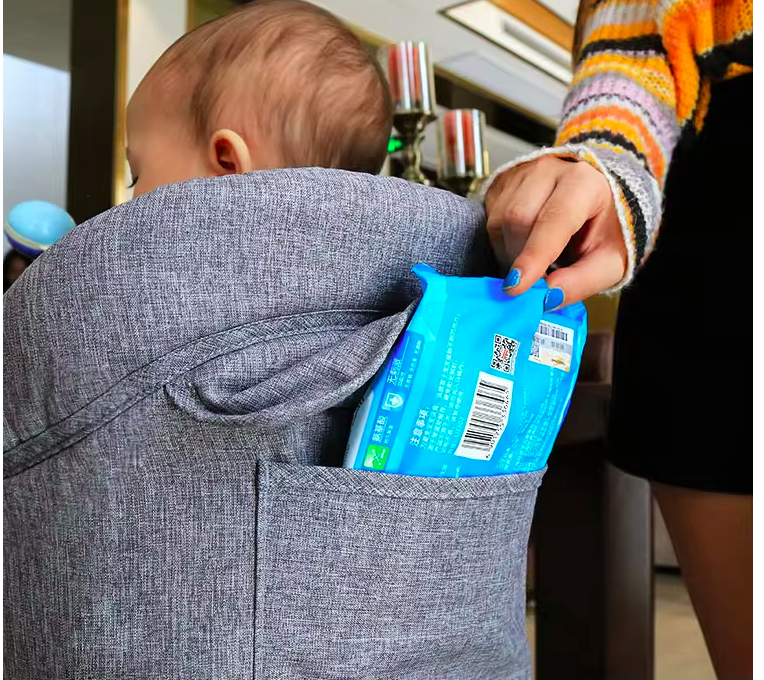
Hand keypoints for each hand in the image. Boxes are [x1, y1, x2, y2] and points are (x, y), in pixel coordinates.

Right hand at [485, 155, 626, 310]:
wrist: (597, 198)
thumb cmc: (604, 229)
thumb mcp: (609, 261)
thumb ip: (583, 281)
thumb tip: (547, 297)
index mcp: (584, 183)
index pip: (553, 219)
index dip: (533, 256)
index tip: (517, 286)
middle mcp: (549, 170)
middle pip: (518, 218)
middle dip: (520, 258)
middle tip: (533, 282)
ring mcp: (521, 173)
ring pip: (499, 220)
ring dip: (510, 253)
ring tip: (532, 262)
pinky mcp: (502, 182)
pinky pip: (491, 219)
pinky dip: (502, 243)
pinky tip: (522, 246)